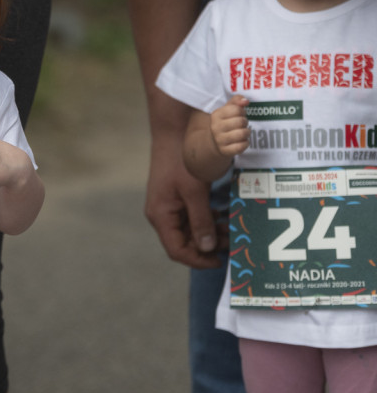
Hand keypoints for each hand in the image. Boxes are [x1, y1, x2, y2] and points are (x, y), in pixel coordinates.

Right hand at [146, 137, 223, 268]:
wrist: (173, 132)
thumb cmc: (181, 160)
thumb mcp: (194, 192)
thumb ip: (201, 221)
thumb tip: (206, 247)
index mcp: (161, 215)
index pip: (177, 250)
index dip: (198, 259)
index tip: (220, 260)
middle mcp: (162, 213)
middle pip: (183, 241)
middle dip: (207, 245)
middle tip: (232, 241)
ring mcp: (168, 205)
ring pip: (189, 229)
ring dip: (209, 232)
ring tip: (230, 227)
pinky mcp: (176, 196)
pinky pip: (191, 215)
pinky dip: (207, 218)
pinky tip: (222, 214)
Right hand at [210, 95, 249, 157]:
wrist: (214, 142)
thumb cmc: (225, 123)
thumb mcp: (227, 110)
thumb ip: (236, 101)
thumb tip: (245, 101)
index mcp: (216, 115)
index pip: (236, 109)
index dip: (242, 111)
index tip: (239, 114)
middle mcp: (215, 127)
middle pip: (241, 121)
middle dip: (245, 122)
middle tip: (241, 124)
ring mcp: (219, 140)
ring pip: (243, 134)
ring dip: (247, 132)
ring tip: (243, 132)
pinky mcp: (225, 151)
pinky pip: (242, 146)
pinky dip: (245, 143)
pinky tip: (241, 141)